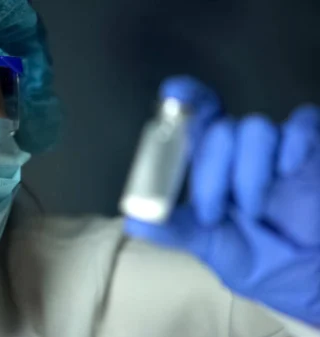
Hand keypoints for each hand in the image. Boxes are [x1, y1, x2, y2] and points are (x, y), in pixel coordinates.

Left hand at [124, 76, 319, 325]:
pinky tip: (287, 172)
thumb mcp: (207, 245)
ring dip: (248, 173)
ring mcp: (276, 148)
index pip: (198, 115)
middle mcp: (241, 149)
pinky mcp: (311, 151)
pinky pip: (302, 124)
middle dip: (210, 172)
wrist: (298, 276)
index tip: (171, 94)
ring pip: (255, 128)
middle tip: (212, 216)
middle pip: (220, 128)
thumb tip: (134, 220)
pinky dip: (292, 144)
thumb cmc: (252, 255)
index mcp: (211, 163)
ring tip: (254, 213)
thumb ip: (172, 230)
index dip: (186, 98)